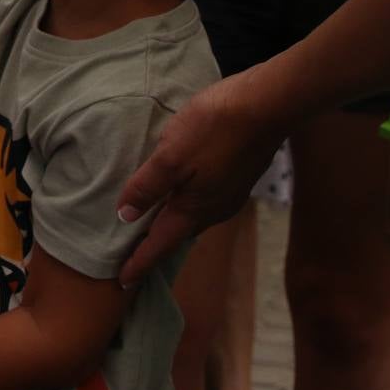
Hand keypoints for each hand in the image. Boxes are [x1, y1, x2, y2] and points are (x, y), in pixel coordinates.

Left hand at [114, 65, 289, 287]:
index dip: (139, 264)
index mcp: (193, 209)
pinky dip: (187, 205)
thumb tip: (125, 217)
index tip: (122, 284)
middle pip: (178, 235)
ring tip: (153, 226)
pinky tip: (181, 193)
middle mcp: (214, 210)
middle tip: (133, 257)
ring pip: (194, 218)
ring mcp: (230, 195)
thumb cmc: (214, 128)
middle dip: (155, 248)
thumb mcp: (170, 156)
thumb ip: (147, 187)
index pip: (160, 245)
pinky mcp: (238, 178)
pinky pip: (206, 202)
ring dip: (172, 225)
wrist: (267, 105)